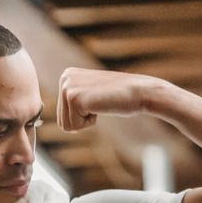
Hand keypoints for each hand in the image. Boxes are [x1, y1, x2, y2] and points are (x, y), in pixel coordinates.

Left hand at [56, 68, 170, 131]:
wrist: (140, 92)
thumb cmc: (120, 97)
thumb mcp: (92, 93)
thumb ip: (77, 98)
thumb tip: (63, 115)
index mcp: (67, 75)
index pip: (62, 114)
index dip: (82, 115)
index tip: (97, 101)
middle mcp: (64, 78)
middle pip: (61, 121)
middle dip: (82, 120)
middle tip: (100, 103)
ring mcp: (67, 87)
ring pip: (66, 125)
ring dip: (86, 121)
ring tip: (100, 104)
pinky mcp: (73, 98)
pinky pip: (74, 127)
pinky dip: (90, 122)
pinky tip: (101, 107)